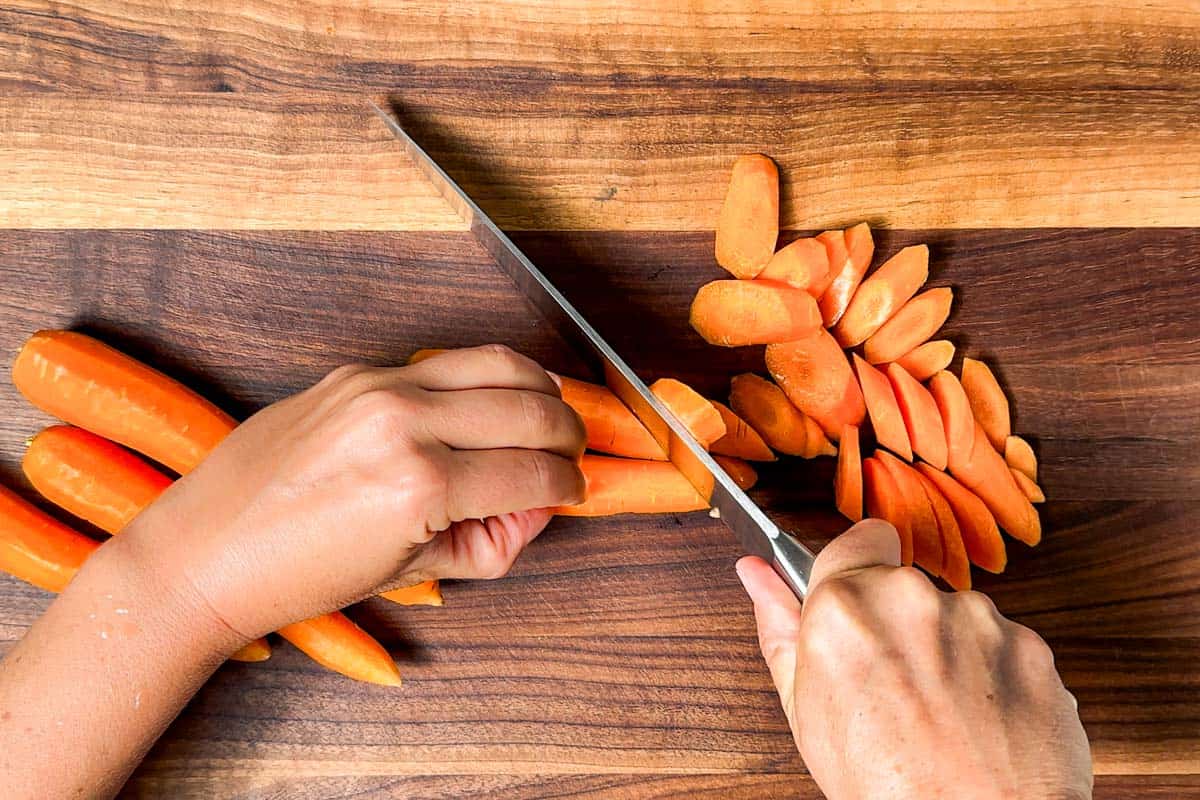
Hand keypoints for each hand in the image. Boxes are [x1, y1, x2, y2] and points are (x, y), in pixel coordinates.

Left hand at [115, 345, 586, 642]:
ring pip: (500, 363)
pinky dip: (486, 378)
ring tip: (546, 419)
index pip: (535, 473)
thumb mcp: (413, 570)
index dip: (569, 486)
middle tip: (570, 456)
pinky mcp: (358, 371)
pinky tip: (489, 403)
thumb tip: (541, 505)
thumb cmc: (301, 574)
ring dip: (540, 390)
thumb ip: (494, 538)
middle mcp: (405, 421)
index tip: (575, 491)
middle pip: (532, 408)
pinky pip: (447, 360)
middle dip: (569, 435)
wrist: (208, 551)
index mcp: (422, 485)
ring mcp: (379, 386)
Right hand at [737, 520, 1091, 799]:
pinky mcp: (1031, 646)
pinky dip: (994, 677)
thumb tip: (756, 574)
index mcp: (845, 606)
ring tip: (940, 716)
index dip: (859, 571)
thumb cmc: (886, 787)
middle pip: (906, 585)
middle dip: (899, 623)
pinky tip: (978, 722)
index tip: (859, 606)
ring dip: (947, 651)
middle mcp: (913, 598)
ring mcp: (979, 619)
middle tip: (892, 686)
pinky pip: (1004, 646)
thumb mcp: (804, 711)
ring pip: (956, 617)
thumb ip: (780, 627)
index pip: (860, 538)